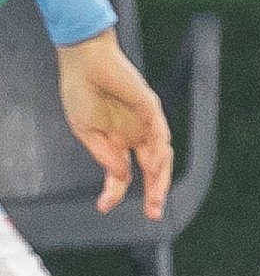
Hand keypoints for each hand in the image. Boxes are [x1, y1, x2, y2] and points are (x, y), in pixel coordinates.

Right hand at [56, 29, 170, 219]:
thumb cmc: (82, 92)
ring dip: (160, 177)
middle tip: (152, 213)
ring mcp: (145, 122)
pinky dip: (159, 149)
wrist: (84, 62)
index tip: (103, 208)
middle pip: (152, 168)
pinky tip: (154, 164)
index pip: (123, 173)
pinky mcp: (150, 107)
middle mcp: (135, 135)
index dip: (114, 192)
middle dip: (154, 192)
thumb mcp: (86, 131)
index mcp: (118, 141)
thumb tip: (119, 177)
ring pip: (161, 154)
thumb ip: (104, 155)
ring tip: (155, 197)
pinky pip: (159, 131)